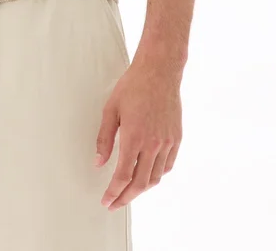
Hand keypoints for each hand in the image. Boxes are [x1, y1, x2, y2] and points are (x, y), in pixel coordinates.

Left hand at [93, 55, 182, 208]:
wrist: (159, 71)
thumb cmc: (133, 86)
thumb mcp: (111, 110)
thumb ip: (104, 139)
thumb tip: (98, 163)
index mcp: (134, 137)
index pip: (123, 176)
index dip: (114, 193)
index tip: (106, 202)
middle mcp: (153, 144)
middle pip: (140, 184)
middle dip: (126, 198)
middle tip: (115, 204)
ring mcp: (167, 142)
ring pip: (155, 177)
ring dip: (142, 189)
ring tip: (129, 191)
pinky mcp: (176, 138)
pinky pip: (167, 165)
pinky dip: (157, 175)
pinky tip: (148, 174)